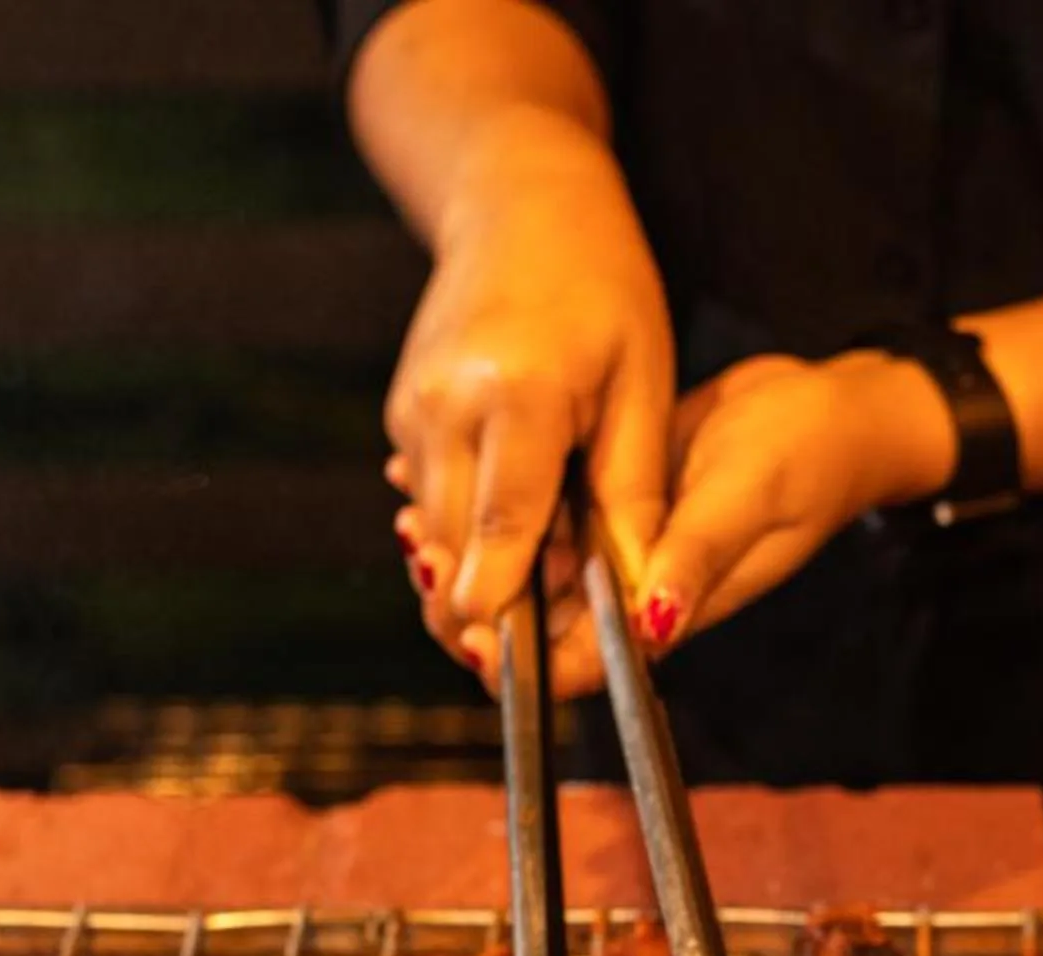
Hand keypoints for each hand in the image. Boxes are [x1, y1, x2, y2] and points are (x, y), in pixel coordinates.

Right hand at [386, 109, 673, 674]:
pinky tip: (515, 525)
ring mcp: (412, 409)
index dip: (502, 604)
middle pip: (457, 545)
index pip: (502, 526)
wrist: (518, 202)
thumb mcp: (642, 383)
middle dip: (494, 606)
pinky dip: (469, 526)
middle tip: (538, 655)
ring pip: (437, 531)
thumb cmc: (601, 285)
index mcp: (518, 395)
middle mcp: (446, 406)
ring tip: (540, 586)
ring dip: (482, 568)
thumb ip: (632, 493)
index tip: (503, 667)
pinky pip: (431, 497)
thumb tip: (636, 593)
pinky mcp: (400, 413)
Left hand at [403, 349, 954, 696]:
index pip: (577, 664)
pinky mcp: (609, 501)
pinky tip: (441, 476)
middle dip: (471, 605)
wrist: (833, 409)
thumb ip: (696, 558)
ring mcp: (619, 546)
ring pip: (528, 573)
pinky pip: (540, 519)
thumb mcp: (749, 499)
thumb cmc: (807, 458)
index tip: (462, 623)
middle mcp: (634, 591)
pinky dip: (493, 506)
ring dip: (472, 556)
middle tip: (420, 551)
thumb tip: (654, 621)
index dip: (514, 659)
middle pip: (536, 628)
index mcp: (666, 609)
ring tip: (412, 512)